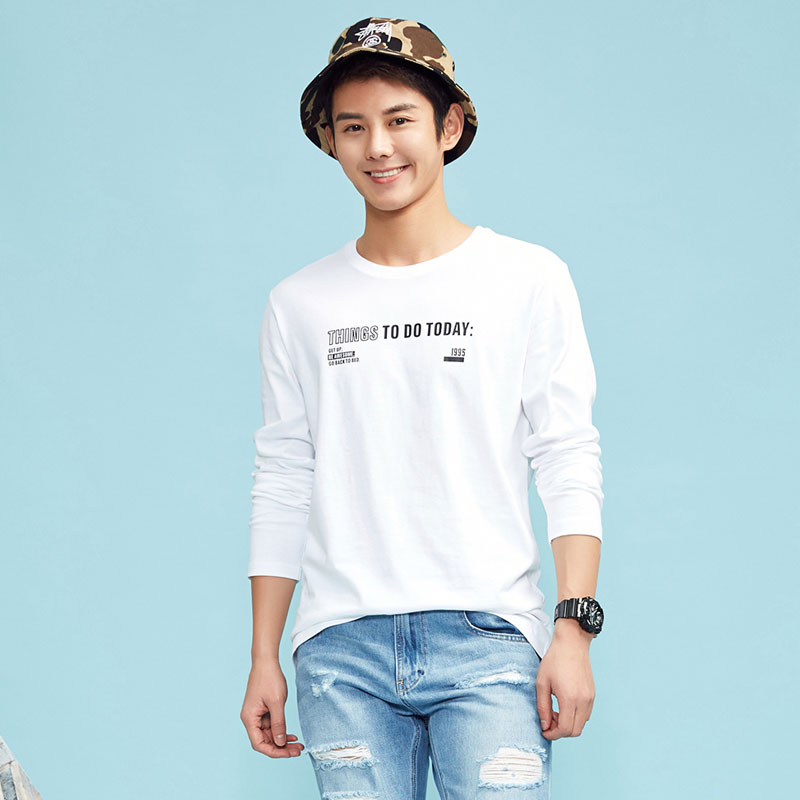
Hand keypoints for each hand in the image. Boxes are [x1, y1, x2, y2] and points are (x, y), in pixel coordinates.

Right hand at [240, 658, 304, 757]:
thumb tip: (280, 743)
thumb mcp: (277, 702)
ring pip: (270, 734)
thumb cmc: (269, 678)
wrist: (267, 661)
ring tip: (298, 744)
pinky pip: (272, 726)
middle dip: (281, 747)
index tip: (289, 753)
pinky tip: (292, 735)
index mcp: (249, 719)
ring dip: (283, 740)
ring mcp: (257, 715)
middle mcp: (251, 719)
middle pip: (265, 741)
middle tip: (298, 750)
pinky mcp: (264, 710)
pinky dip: (282, 730)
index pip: (259, 744)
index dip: (274, 751)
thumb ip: (279, 724)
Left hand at [536, 620, 594, 739]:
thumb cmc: (554, 660)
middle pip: (575, 731)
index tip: (544, 731)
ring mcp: (590, 698)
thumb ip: (543, 707)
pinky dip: (575, 717)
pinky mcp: (592, 694)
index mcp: (570, 699)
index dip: (553, 734)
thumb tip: (545, 726)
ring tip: (555, 711)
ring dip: (568, 724)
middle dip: (560, 731)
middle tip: (548, 720)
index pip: (565, 729)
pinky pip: (586, 714)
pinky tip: (565, 705)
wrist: (572, 643)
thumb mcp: (542, 683)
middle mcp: (583, 701)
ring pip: (582, 724)